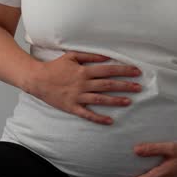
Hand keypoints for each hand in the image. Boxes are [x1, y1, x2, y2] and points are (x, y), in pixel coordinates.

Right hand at [27, 51, 142, 124]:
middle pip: (108, 85)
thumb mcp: (71, 56)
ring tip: (129, 102)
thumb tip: (106, 57)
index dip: (123, 70)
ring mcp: (77, 97)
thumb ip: (90, 56)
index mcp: (84, 71)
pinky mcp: (72, 107)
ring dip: (115, 101)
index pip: (108, 70)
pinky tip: (110, 121)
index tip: (136, 72)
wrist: (37, 80)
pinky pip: (87, 114)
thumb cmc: (55, 67)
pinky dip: (99, 118)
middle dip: (125, 86)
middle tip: (139, 87)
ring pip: (100, 99)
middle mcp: (83, 84)